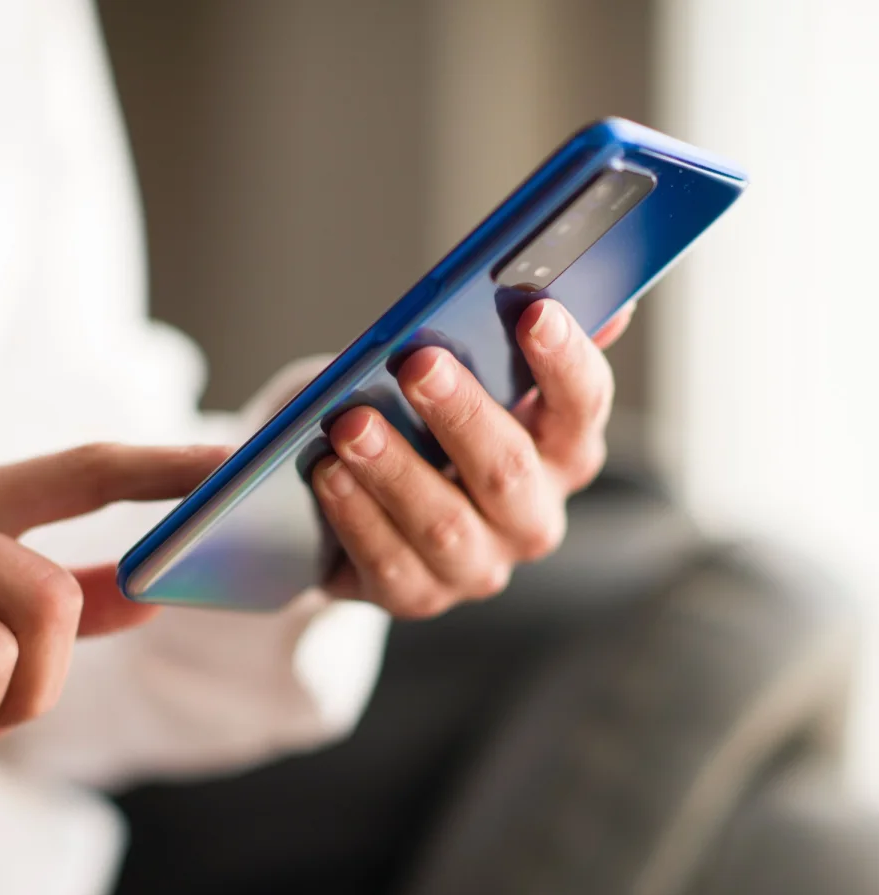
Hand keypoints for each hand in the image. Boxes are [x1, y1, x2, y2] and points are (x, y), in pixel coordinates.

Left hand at [312, 298, 631, 616]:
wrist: (336, 493)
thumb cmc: (404, 415)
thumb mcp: (442, 367)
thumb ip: (500, 336)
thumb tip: (563, 283)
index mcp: (559, 450)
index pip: (582, 405)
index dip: (565, 361)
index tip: (535, 312)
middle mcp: (530, 516)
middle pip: (510, 470)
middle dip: (463, 413)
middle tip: (418, 363)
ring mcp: (477, 565)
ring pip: (445, 525)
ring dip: (395, 470)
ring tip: (350, 423)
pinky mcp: (417, 595)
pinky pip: (389, 563)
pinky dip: (356, 515)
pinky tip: (327, 474)